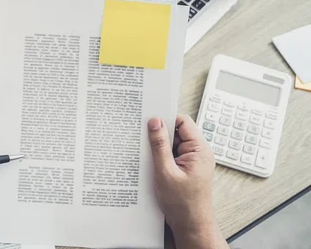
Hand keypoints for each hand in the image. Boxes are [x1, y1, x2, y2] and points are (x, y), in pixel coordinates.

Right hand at [147, 115, 227, 248]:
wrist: (190, 225)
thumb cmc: (183, 204)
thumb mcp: (165, 172)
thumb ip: (159, 145)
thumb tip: (155, 122)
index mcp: (200, 150)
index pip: (183, 122)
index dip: (166, 119)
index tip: (150, 120)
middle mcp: (198, 153)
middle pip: (177, 131)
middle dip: (160, 135)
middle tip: (146, 141)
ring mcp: (193, 161)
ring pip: (173, 143)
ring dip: (160, 148)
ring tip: (151, 159)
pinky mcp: (186, 168)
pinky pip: (172, 154)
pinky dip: (162, 157)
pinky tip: (154, 166)